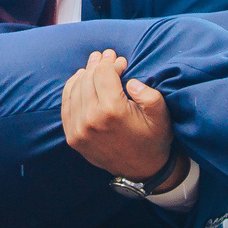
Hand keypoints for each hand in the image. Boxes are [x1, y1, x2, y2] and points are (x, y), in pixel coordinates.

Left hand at [60, 49, 175, 181]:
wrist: (142, 170)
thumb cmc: (153, 139)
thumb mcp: (162, 116)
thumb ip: (149, 94)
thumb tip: (129, 80)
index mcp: (112, 111)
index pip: (103, 72)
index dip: (113, 63)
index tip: (122, 63)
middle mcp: (91, 120)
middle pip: (88, 77)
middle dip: (99, 64)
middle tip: (108, 57)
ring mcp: (78, 129)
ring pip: (75, 87)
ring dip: (85, 73)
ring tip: (96, 66)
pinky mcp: (72, 136)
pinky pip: (66, 104)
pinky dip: (72, 88)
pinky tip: (81, 80)